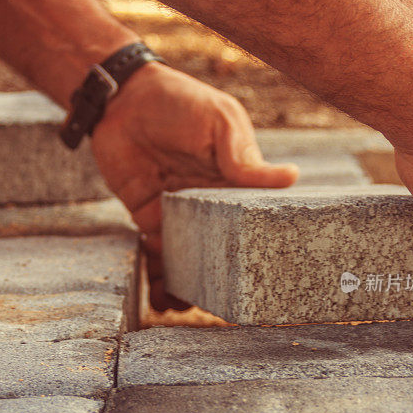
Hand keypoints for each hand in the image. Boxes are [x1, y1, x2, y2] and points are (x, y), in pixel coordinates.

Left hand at [91, 62, 297, 309]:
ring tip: (195, 312)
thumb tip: (291, 178)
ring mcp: (180, 212)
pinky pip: (157, 253)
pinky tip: (164, 301)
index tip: (273, 276)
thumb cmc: (178, 102)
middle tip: (235, 308)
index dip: (262, 245)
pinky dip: (159, 277)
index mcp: (236, 179)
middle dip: (229, 276)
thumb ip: (243, 156)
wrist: (120, 100)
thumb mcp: (219, 121)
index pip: (255, 217)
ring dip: (192, 284)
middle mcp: (211, 200)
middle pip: (224, 246)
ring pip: (192, 256)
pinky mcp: (150, 216)